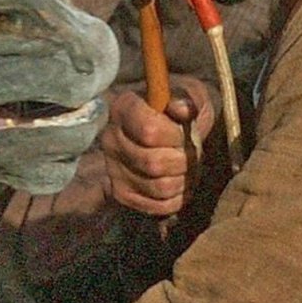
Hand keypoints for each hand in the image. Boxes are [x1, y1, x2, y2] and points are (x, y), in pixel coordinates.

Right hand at [100, 76, 213, 216]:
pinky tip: (180, 184)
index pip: (148, 131)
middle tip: (191, 153)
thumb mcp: (190, 96)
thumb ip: (189, 98)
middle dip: (184, 161)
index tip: (184, 132)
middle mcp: (110, 139)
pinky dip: (177, 199)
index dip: (175, 136)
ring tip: (187, 169)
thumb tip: (182, 109)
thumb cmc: (181, 112)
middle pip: (153, 163)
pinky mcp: (121, 193)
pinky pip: (156, 206)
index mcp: (123, 109)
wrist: (168, 134)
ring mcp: (113, 169)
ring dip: (184, 181)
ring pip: (158, 187)